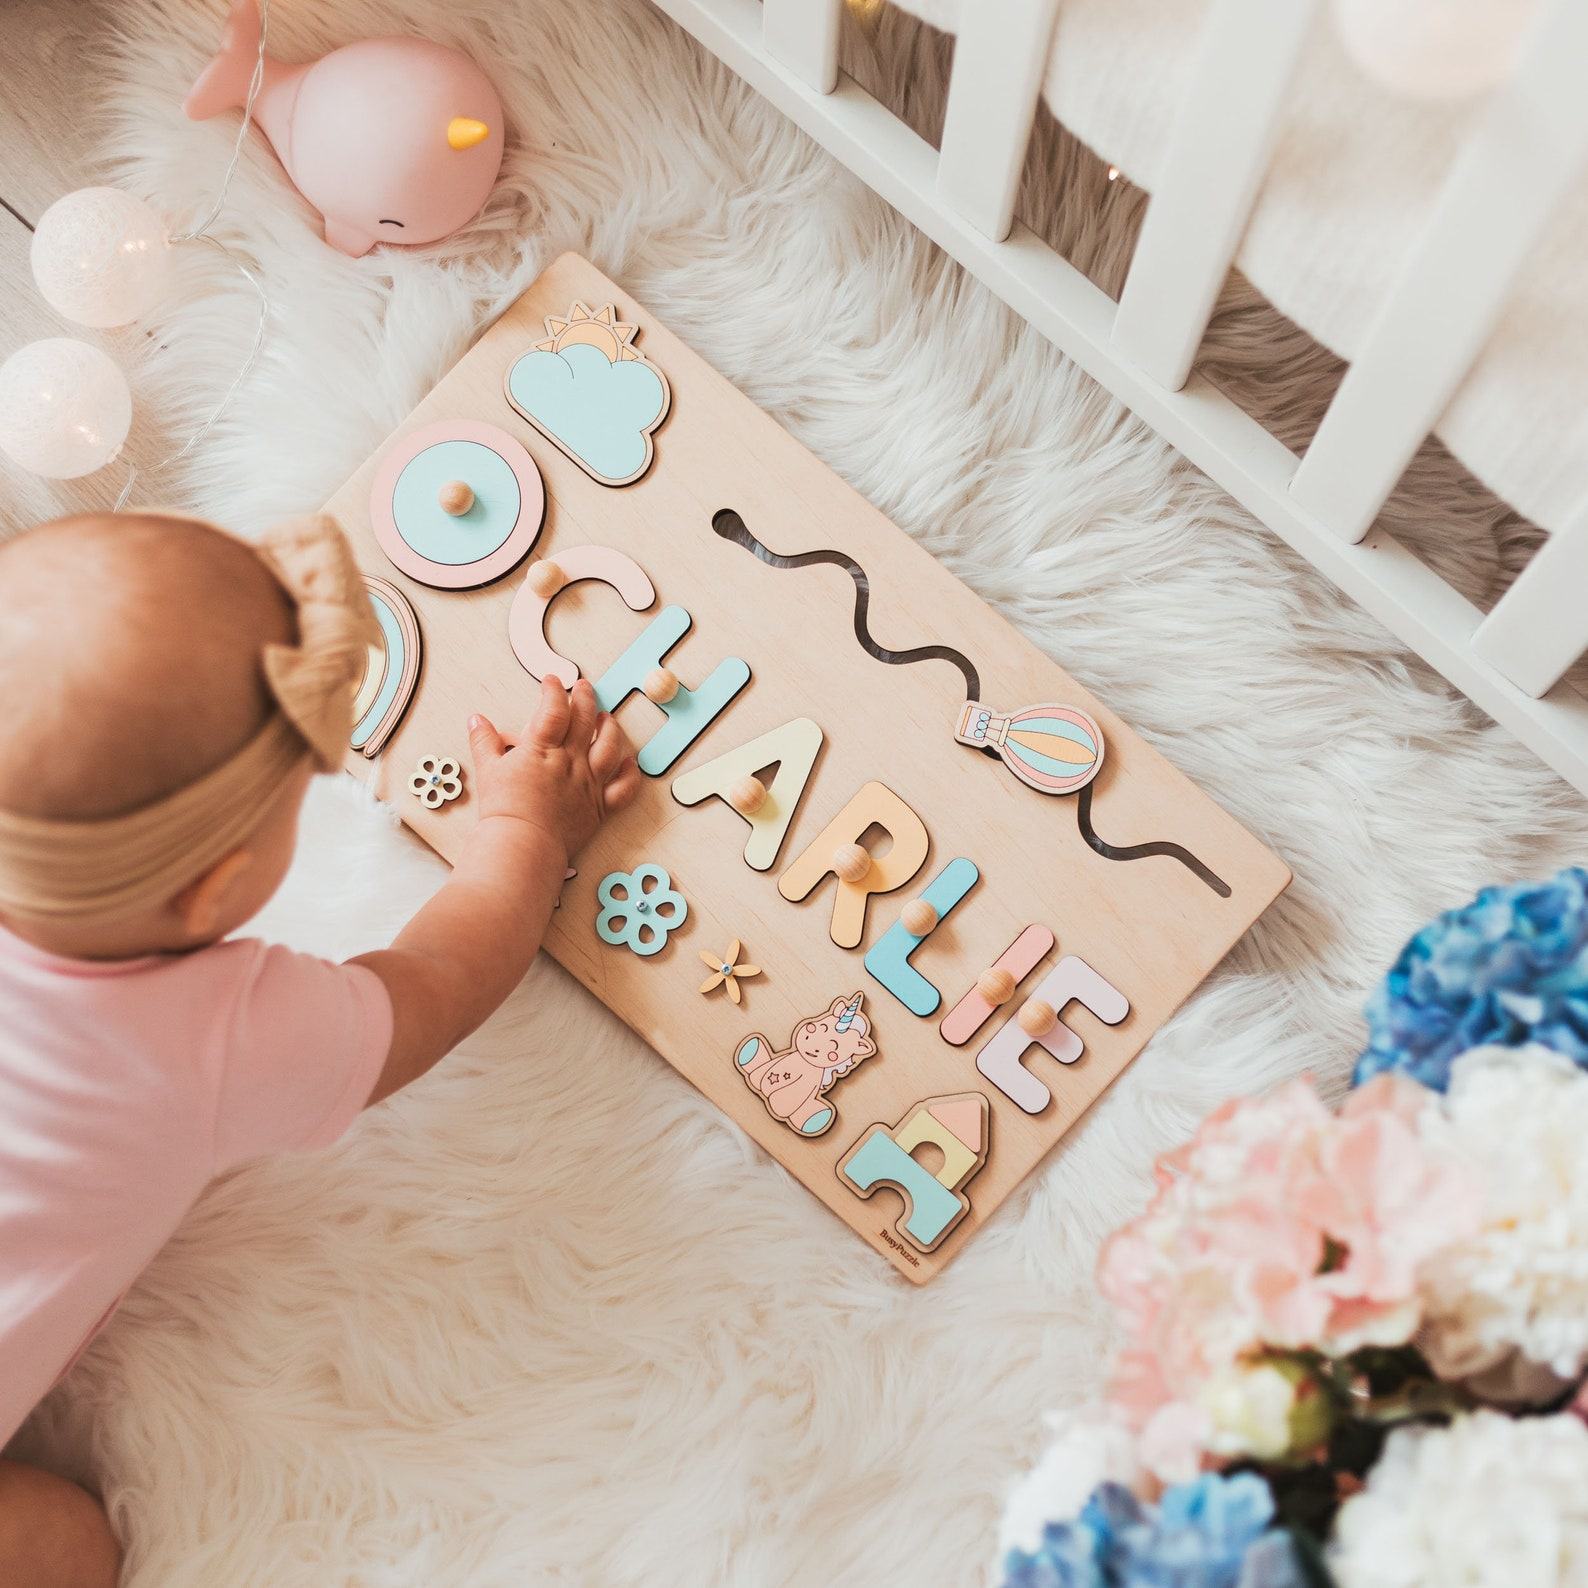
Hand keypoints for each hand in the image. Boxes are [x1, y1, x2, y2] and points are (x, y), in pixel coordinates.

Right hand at [465, 677, 639, 863]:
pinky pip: (623, 788)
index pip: (554, 708)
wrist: (523, 845)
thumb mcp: (488, 771)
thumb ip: (484, 742)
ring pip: (610, 747)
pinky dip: (630, 774)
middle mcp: (570, 762)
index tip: (551, 681)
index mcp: (542, 750)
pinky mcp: (599, 807)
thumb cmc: (504, 811)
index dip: (554, 690)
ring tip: (606, 718)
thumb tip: (476, 720)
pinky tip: (631, 762)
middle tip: (584, 686)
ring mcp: (588, 783)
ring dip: (610, 728)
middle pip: (585, 720)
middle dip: (585, 698)